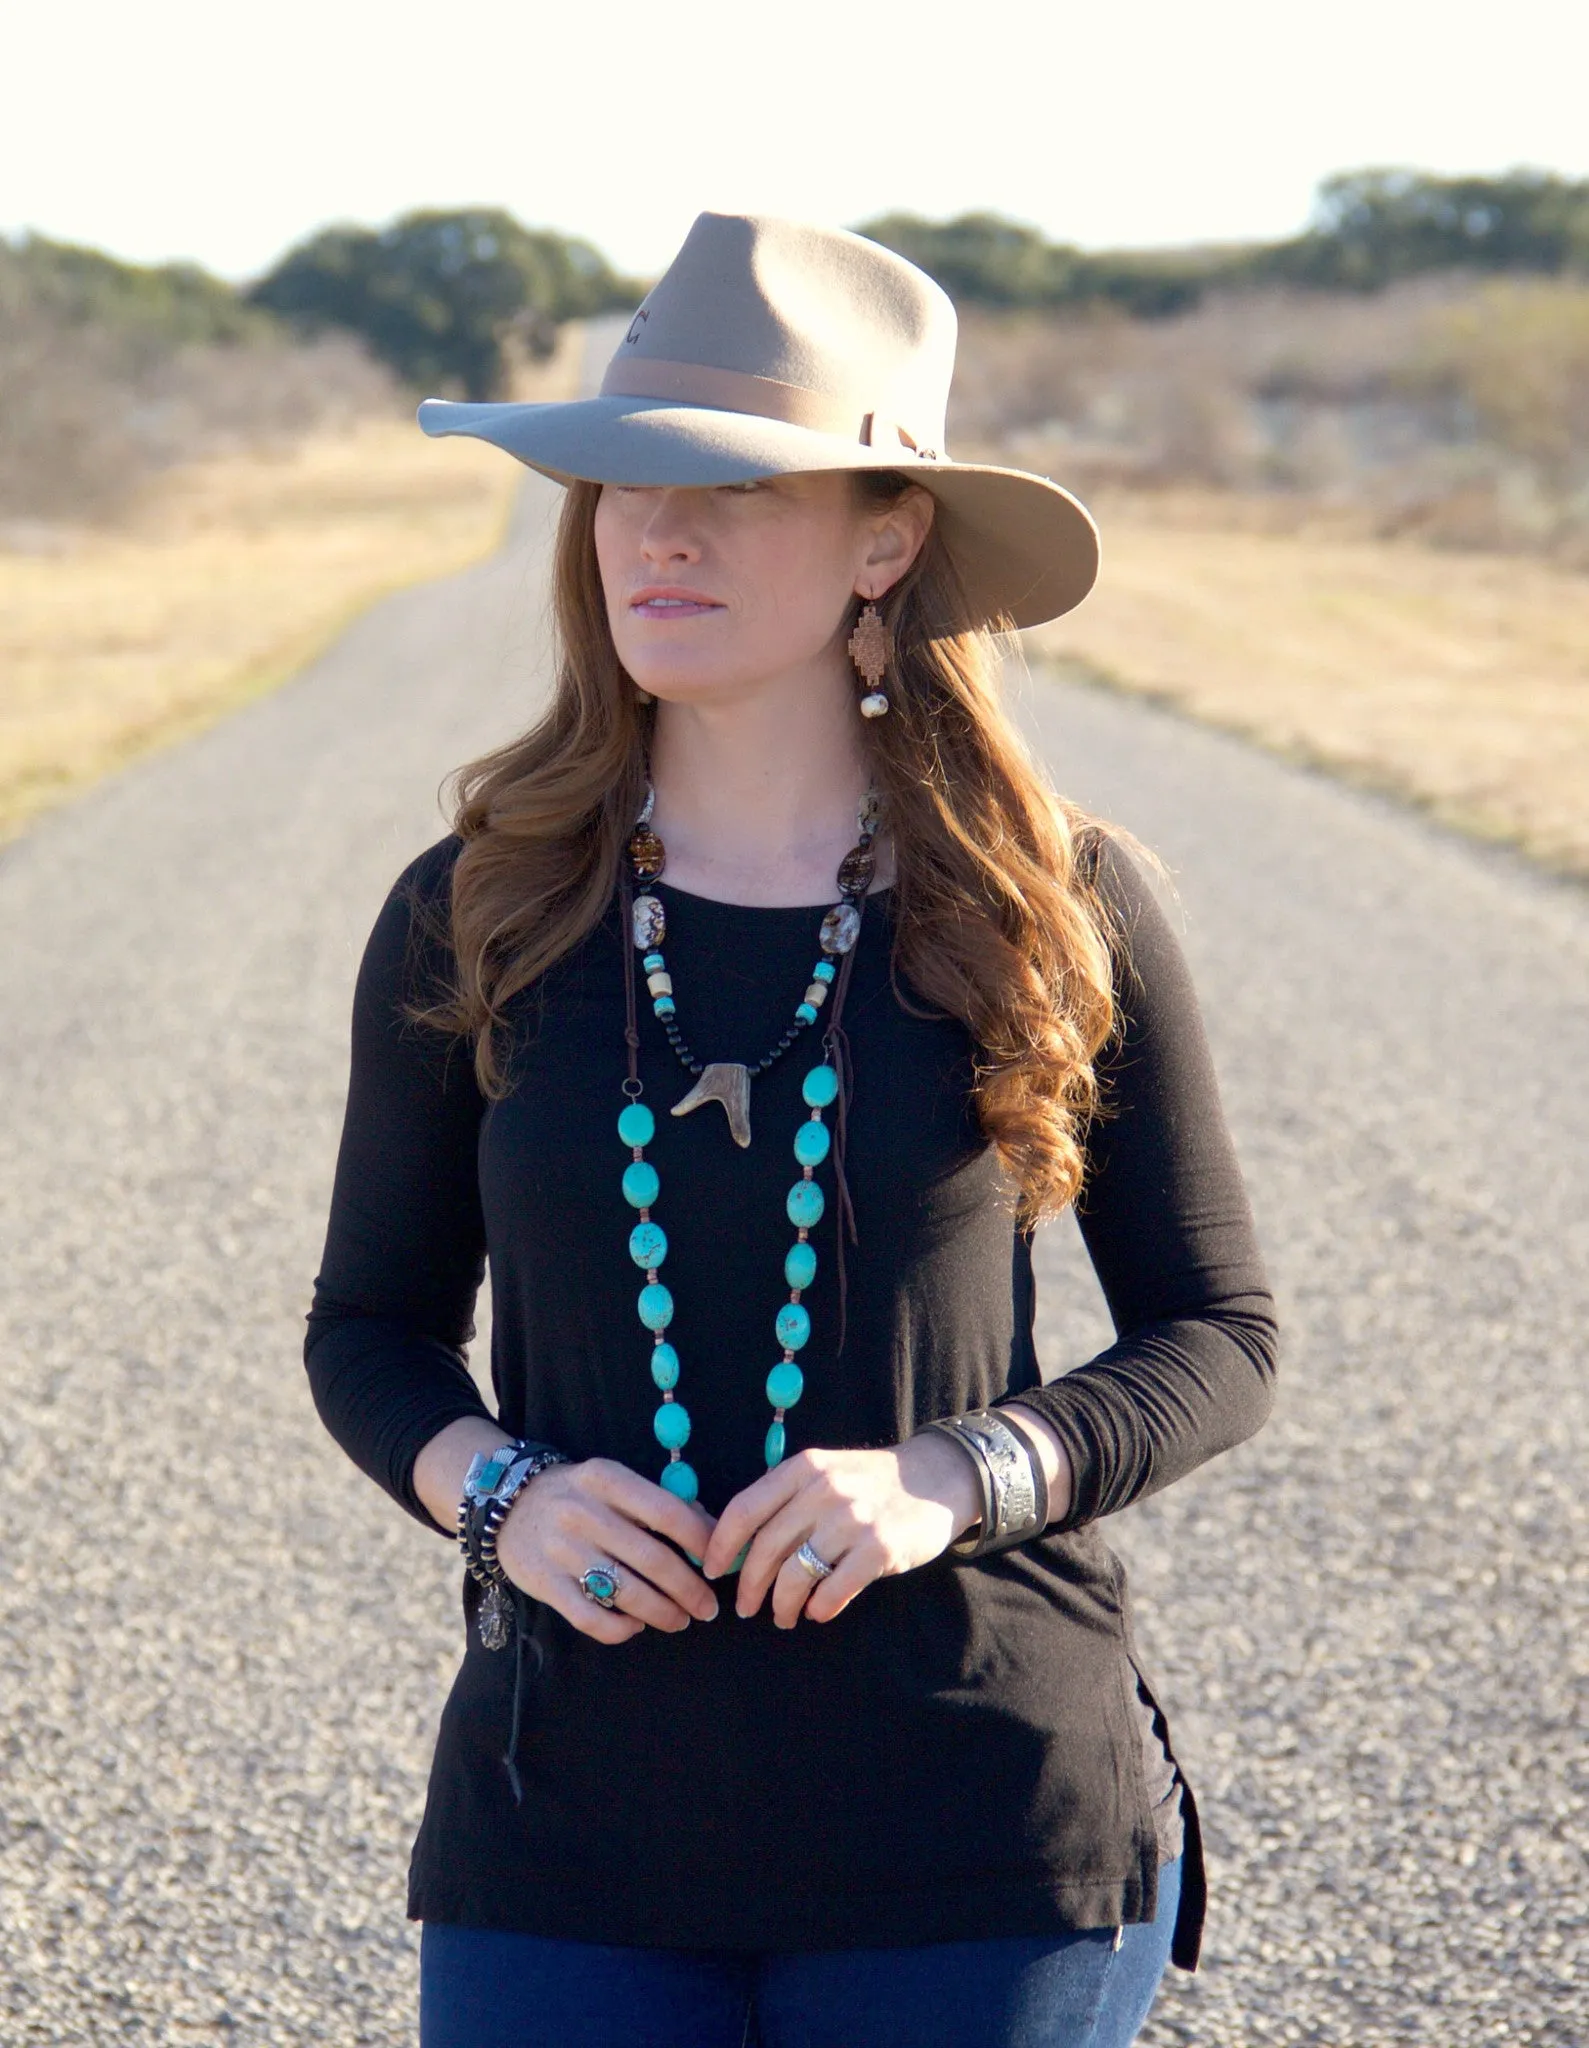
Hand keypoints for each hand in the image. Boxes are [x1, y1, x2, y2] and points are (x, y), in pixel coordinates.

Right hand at [495, 1458, 721, 1643]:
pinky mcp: (544, 1583)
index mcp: (607, 1480)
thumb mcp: (613, 1483)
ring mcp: (562, 1550)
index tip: (717, 1563)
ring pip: (626, 1593)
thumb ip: (656, 1502)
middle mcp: (584, 1512)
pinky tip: (635, 1625)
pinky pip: (591, 1618)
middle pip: (652, 1560)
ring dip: (663, 1613)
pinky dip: (620, 1629)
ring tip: (679, 1620)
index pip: (667, 1512)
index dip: (701, 1541)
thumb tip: (708, 1529)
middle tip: (707, 1608)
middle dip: (690, 1589)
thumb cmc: (577, 1495)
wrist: (507, 1504)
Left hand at [701, 1435, 982, 1627]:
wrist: (937, 1477)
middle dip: (749, 1586)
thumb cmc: (870, 1482)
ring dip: (783, 1605)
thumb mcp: (825, 1472)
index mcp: (803, 1468)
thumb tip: (738, 1547)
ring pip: (797, 1575)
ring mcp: (853, 1519)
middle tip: (745, 1608)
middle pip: (767, 1549)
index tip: (711, 1570)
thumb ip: (786, 1499)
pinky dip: (820, 1608)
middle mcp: (824, 1490)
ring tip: (784, 1616)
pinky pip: (834, 1590)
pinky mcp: (881, 1548)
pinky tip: (818, 1611)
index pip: (744, 1509)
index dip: (721, 1545)